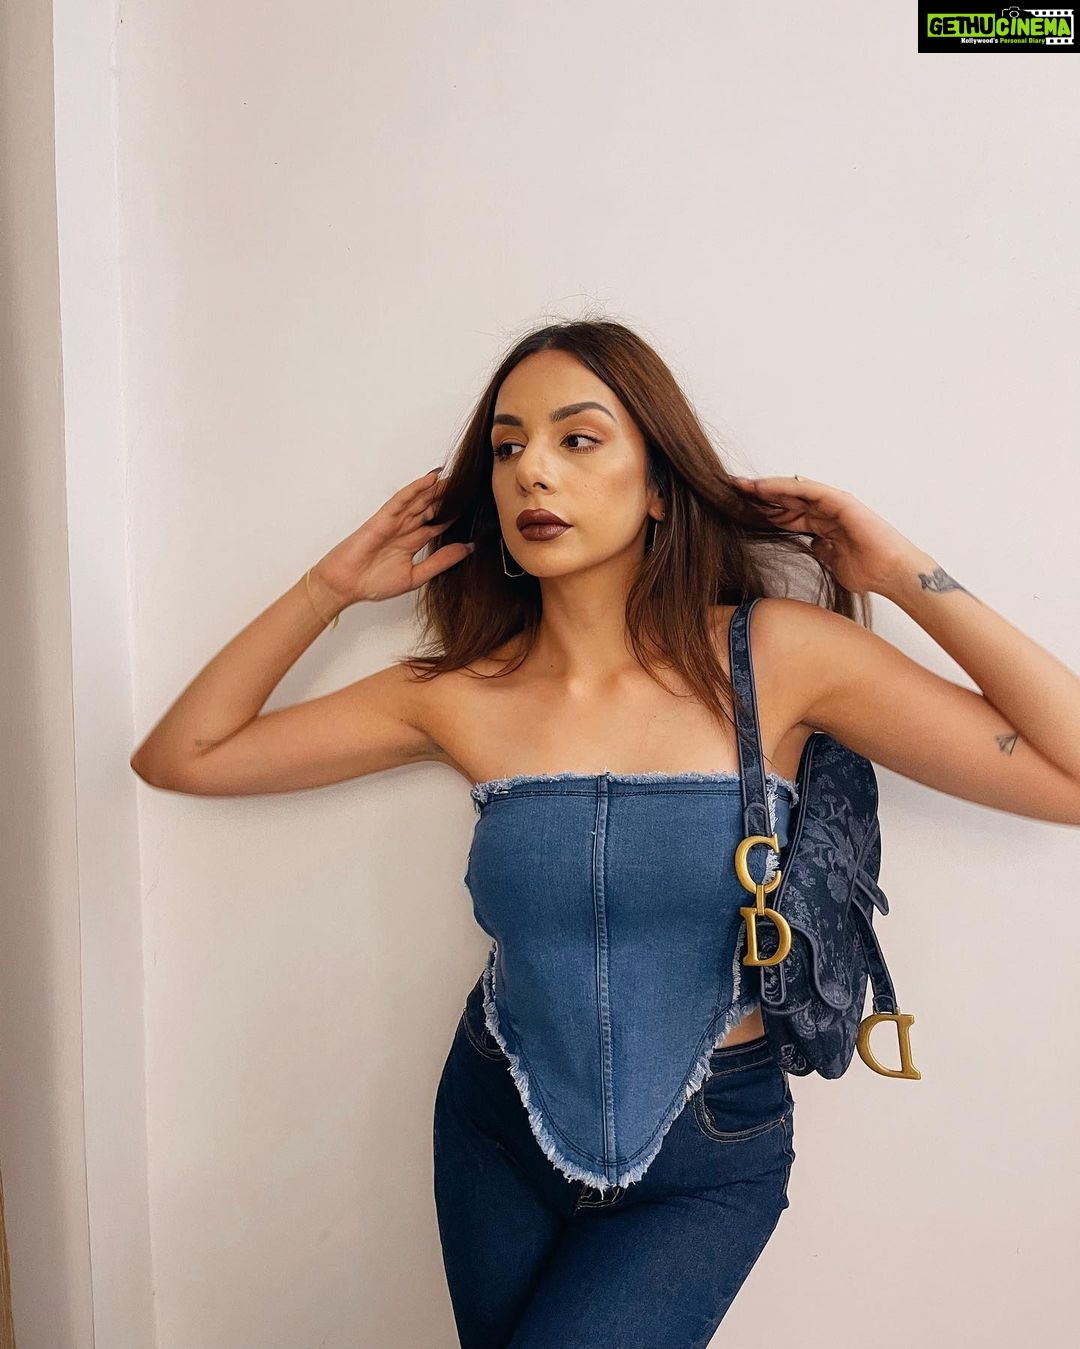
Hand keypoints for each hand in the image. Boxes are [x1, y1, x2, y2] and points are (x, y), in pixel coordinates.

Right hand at [312, 468, 470, 604]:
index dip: (456, 514)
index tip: (476, 506)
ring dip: (437, 489)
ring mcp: (394, 521)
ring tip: (457, 477)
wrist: (346, 586)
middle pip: (431, 507)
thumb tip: (467, 549)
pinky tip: (431, 479)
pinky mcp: (383, 518)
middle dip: (449, 497)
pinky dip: (416, 488)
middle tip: (472, 485)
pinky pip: (402, 499)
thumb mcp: (416, 576)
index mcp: (412, 542)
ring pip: (420, 500)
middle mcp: (405, 528)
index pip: (439, 523)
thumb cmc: (373, 583)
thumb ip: (440, 561)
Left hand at [730, 475, 924, 596]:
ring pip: (792, 490)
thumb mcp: (833, 562)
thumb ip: (821, 550)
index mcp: (821, 525)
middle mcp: (825, 510)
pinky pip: (807, 490)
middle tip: (729, 491)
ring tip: (740, 485)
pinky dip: (785, 487)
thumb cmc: (867, 571)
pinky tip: (763, 487)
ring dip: (766, 487)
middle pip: (784, 500)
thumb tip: (812, 546)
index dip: (762, 512)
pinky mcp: (839, 501)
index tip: (737, 511)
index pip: (785, 515)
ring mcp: (832, 503)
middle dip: (757, 496)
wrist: (891, 574)